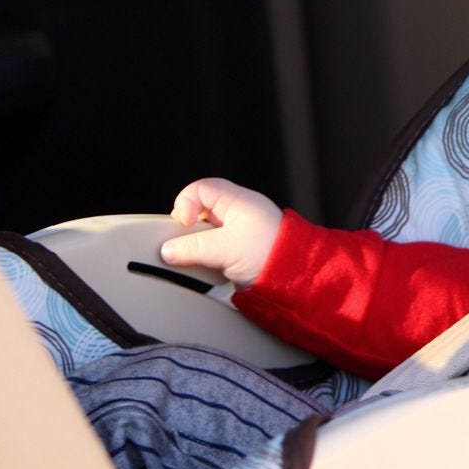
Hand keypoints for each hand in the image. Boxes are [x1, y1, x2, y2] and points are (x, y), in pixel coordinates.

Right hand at [160, 177, 282, 286]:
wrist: (300, 279)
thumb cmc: (274, 254)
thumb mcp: (225, 249)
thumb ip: (192, 247)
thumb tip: (168, 250)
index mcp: (239, 201)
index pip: (200, 189)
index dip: (185, 204)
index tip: (184, 225)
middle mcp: (240, 213)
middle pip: (200, 212)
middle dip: (190, 230)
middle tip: (189, 246)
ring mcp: (241, 233)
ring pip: (207, 234)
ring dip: (200, 247)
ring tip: (205, 260)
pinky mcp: (242, 252)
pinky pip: (216, 250)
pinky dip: (210, 259)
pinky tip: (214, 269)